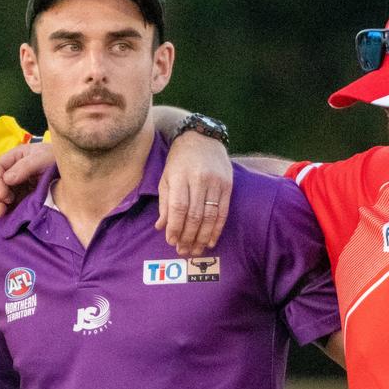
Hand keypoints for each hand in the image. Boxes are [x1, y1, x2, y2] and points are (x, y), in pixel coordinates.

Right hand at [0, 141, 54, 220]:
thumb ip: (26, 167)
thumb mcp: (44, 159)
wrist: (74, 176)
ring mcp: (12, 188)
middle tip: (5, 205)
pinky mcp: (16, 202)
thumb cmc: (59, 162)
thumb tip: (6, 179)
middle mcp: (10, 173)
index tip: (4, 194)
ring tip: (2, 213)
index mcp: (14, 158)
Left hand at [156, 132, 231, 255]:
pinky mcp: (228, 186)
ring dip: (202, 237)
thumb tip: (161, 227)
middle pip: (195, 215)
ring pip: (210, 216)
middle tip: (182, 250)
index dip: (175, 227)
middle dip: (188, 236)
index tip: (171, 241)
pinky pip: (223, 212)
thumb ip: (164, 203)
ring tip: (195, 250)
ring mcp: (216, 183)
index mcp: (180, 176)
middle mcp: (199, 179)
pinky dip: (217, 229)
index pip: (178, 207)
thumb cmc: (179, 160)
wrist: (202, 138)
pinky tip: (210, 241)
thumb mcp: (166, 177)